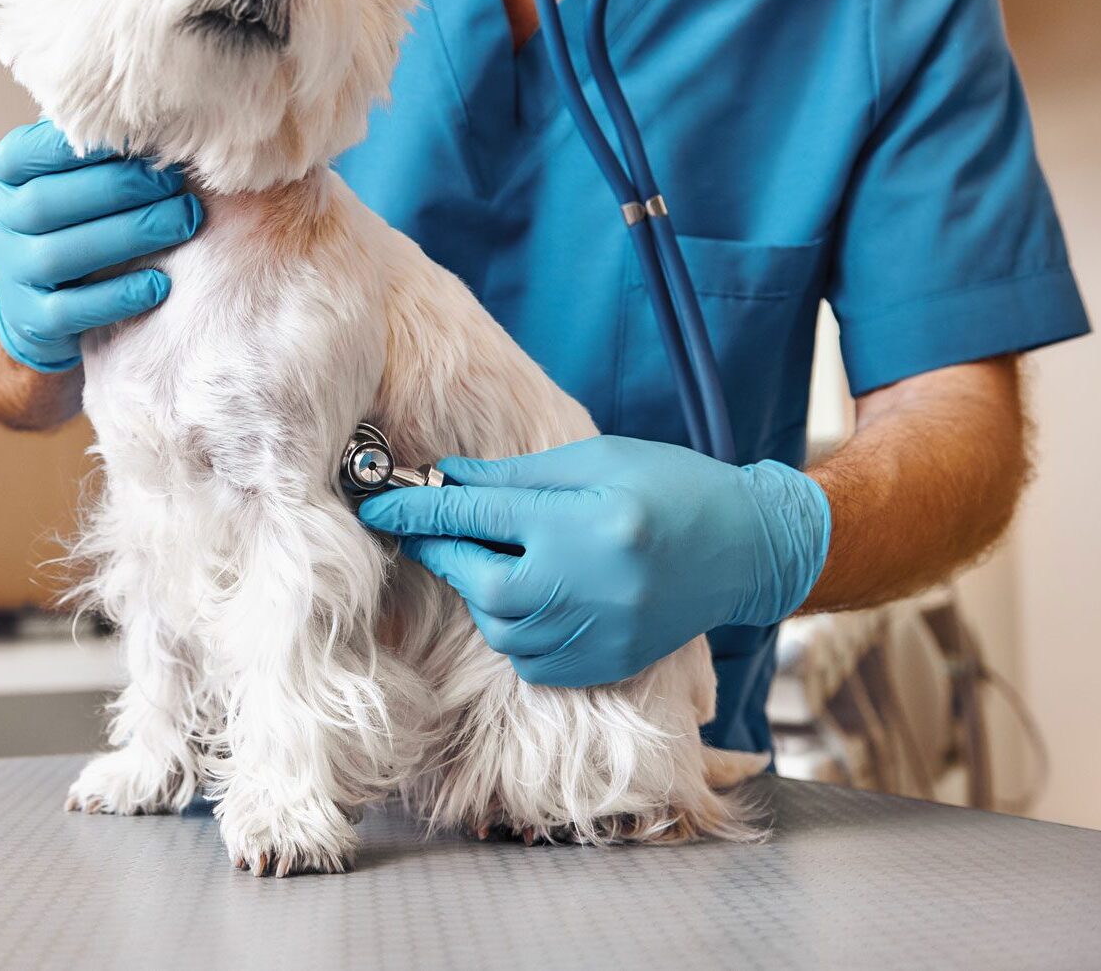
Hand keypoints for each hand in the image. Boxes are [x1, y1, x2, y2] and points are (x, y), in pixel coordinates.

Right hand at [0, 120, 201, 371]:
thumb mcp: (62, 177)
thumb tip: (154, 122)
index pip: (33, 151)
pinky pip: (70, 310)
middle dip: (117, 189)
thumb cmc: (66, 220)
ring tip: (182, 222)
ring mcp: (7, 274)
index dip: (85, 145)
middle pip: (46, 202)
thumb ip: (89, 152)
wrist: (34, 298)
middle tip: (173, 184)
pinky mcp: (29, 320)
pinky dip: (116, 296)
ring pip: (59, 255)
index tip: (143, 138)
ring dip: (128, 236)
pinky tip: (159, 283)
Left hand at [358, 435, 829, 687]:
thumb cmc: (669, 485)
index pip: (478, 518)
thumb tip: (443, 479)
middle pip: (482, 582)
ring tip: (503, 556)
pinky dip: (514, 627)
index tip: (376, 504)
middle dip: (450, 554)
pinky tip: (534, 593)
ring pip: (500, 626)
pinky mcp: (605, 665)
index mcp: (585, 524)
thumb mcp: (593, 459)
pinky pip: (529, 659)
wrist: (747, 546)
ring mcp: (600, 634)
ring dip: (483, 590)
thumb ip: (515, 477)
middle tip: (442, 529)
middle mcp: (590, 587)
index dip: (418, 509)